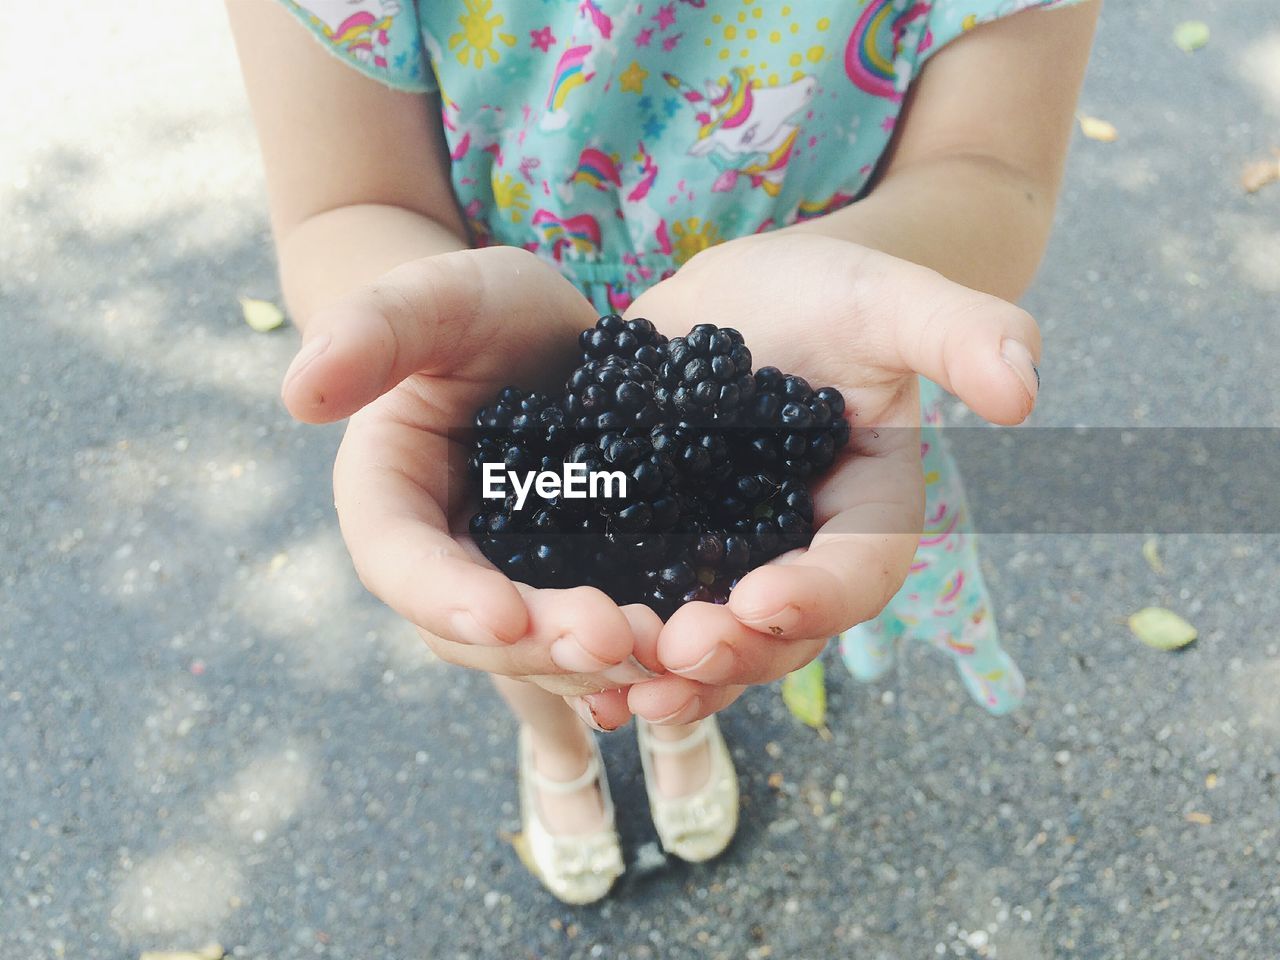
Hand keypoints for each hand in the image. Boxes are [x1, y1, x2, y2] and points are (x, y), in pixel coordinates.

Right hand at [282, 246, 660, 698]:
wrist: (544, 336)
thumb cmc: (477, 310)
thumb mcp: (437, 298)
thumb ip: (372, 328)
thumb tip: (299, 392)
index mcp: (388, 501)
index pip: (398, 560)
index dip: (444, 596)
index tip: (504, 613)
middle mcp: (444, 561)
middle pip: (475, 629)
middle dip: (542, 643)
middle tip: (615, 638)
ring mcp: (513, 584)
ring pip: (540, 651)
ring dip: (598, 663)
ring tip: (664, 650)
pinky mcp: (578, 588)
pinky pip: (595, 642)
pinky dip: (636, 662)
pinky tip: (684, 668)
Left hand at [615, 232, 1040, 723]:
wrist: (741, 298)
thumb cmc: (828, 292)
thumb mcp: (890, 299)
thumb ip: (962, 333)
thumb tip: (1027, 394)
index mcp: (870, 514)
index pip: (862, 572)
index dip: (821, 596)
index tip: (763, 600)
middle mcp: (802, 556)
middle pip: (781, 630)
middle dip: (733, 652)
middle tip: (677, 653)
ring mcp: (731, 562)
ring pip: (712, 640)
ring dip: (669, 673)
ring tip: (619, 688)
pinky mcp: (664, 551)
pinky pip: (647, 611)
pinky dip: (617, 645)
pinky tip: (567, 662)